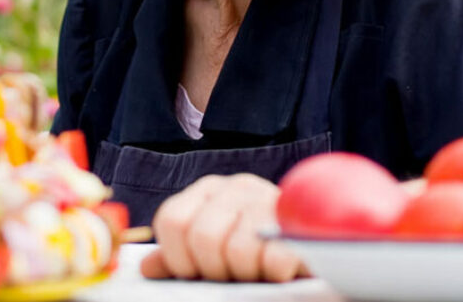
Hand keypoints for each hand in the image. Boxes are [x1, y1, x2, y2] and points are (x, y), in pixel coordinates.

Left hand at [138, 173, 306, 281]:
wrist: (314, 241)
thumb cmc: (255, 249)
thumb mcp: (213, 248)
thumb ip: (180, 256)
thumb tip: (148, 267)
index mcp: (208, 190)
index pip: (172, 220)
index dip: (178, 257)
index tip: (194, 273)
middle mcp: (236, 187)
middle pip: (202, 236)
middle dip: (214, 269)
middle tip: (230, 274)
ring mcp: (268, 200)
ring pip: (237, 249)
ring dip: (246, 272)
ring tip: (256, 270)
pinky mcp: (298, 223)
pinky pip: (274, 258)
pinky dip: (274, 273)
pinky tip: (279, 269)